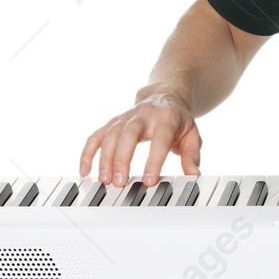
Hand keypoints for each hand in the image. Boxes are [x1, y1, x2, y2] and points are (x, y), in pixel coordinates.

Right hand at [79, 89, 202, 187]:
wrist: (165, 96)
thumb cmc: (178, 120)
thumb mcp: (192, 135)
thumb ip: (192, 156)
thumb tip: (194, 175)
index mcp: (167, 118)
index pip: (160, 139)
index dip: (154, 160)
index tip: (149, 181)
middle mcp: (144, 115)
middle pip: (130, 134)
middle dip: (123, 159)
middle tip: (120, 182)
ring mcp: (126, 117)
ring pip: (111, 134)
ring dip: (105, 158)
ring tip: (104, 180)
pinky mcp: (112, 122)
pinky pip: (96, 135)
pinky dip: (88, 153)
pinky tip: (84, 171)